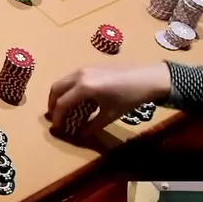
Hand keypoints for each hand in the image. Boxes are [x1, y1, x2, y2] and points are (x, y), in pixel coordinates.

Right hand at [46, 64, 172, 137]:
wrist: (150, 77)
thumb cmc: (130, 97)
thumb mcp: (111, 114)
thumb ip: (92, 125)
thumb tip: (80, 135)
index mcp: (84, 87)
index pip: (62, 103)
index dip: (57, 117)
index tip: (57, 129)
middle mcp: (79, 75)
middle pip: (56, 89)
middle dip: (53, 104)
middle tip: (56, 118)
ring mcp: (85, 68)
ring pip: (63, 81)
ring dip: (60, 95)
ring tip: (65, 109)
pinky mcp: (91, 66)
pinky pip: (72, 78)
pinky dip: (68, 88)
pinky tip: (78, 98)